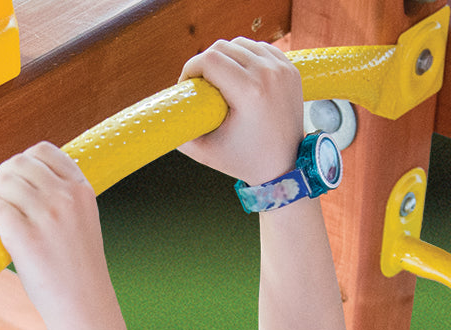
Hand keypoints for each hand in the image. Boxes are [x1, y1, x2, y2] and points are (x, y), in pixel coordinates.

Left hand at [0, 142, 111, 317]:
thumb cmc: (77, 268)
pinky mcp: (27, 237)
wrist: (84, 304)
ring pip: (3, 183)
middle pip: (18, 164)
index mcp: (82, 190)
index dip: (20, 161)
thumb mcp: (80, 222)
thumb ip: (60, 199)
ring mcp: (48, 216)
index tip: (11, 176)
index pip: (44, 152)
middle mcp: (66, 198)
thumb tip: (17, 183)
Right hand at [177, 38, 304, 186]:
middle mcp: (268, 75)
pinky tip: (238, 75)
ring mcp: (282, 69)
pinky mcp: (289, 68)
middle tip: (200, 84)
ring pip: (240, 43)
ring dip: (224, 57)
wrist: (285, 165)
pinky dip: (244, 57)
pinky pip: (259, 48)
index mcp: (250, 93)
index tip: (187, 85)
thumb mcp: (205, 152)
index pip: (210, 60)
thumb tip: (161, 116)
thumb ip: (178, 133)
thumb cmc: (243, 161)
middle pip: (223, 47)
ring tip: (218, 79)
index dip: (190, 69)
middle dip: (204, 62)